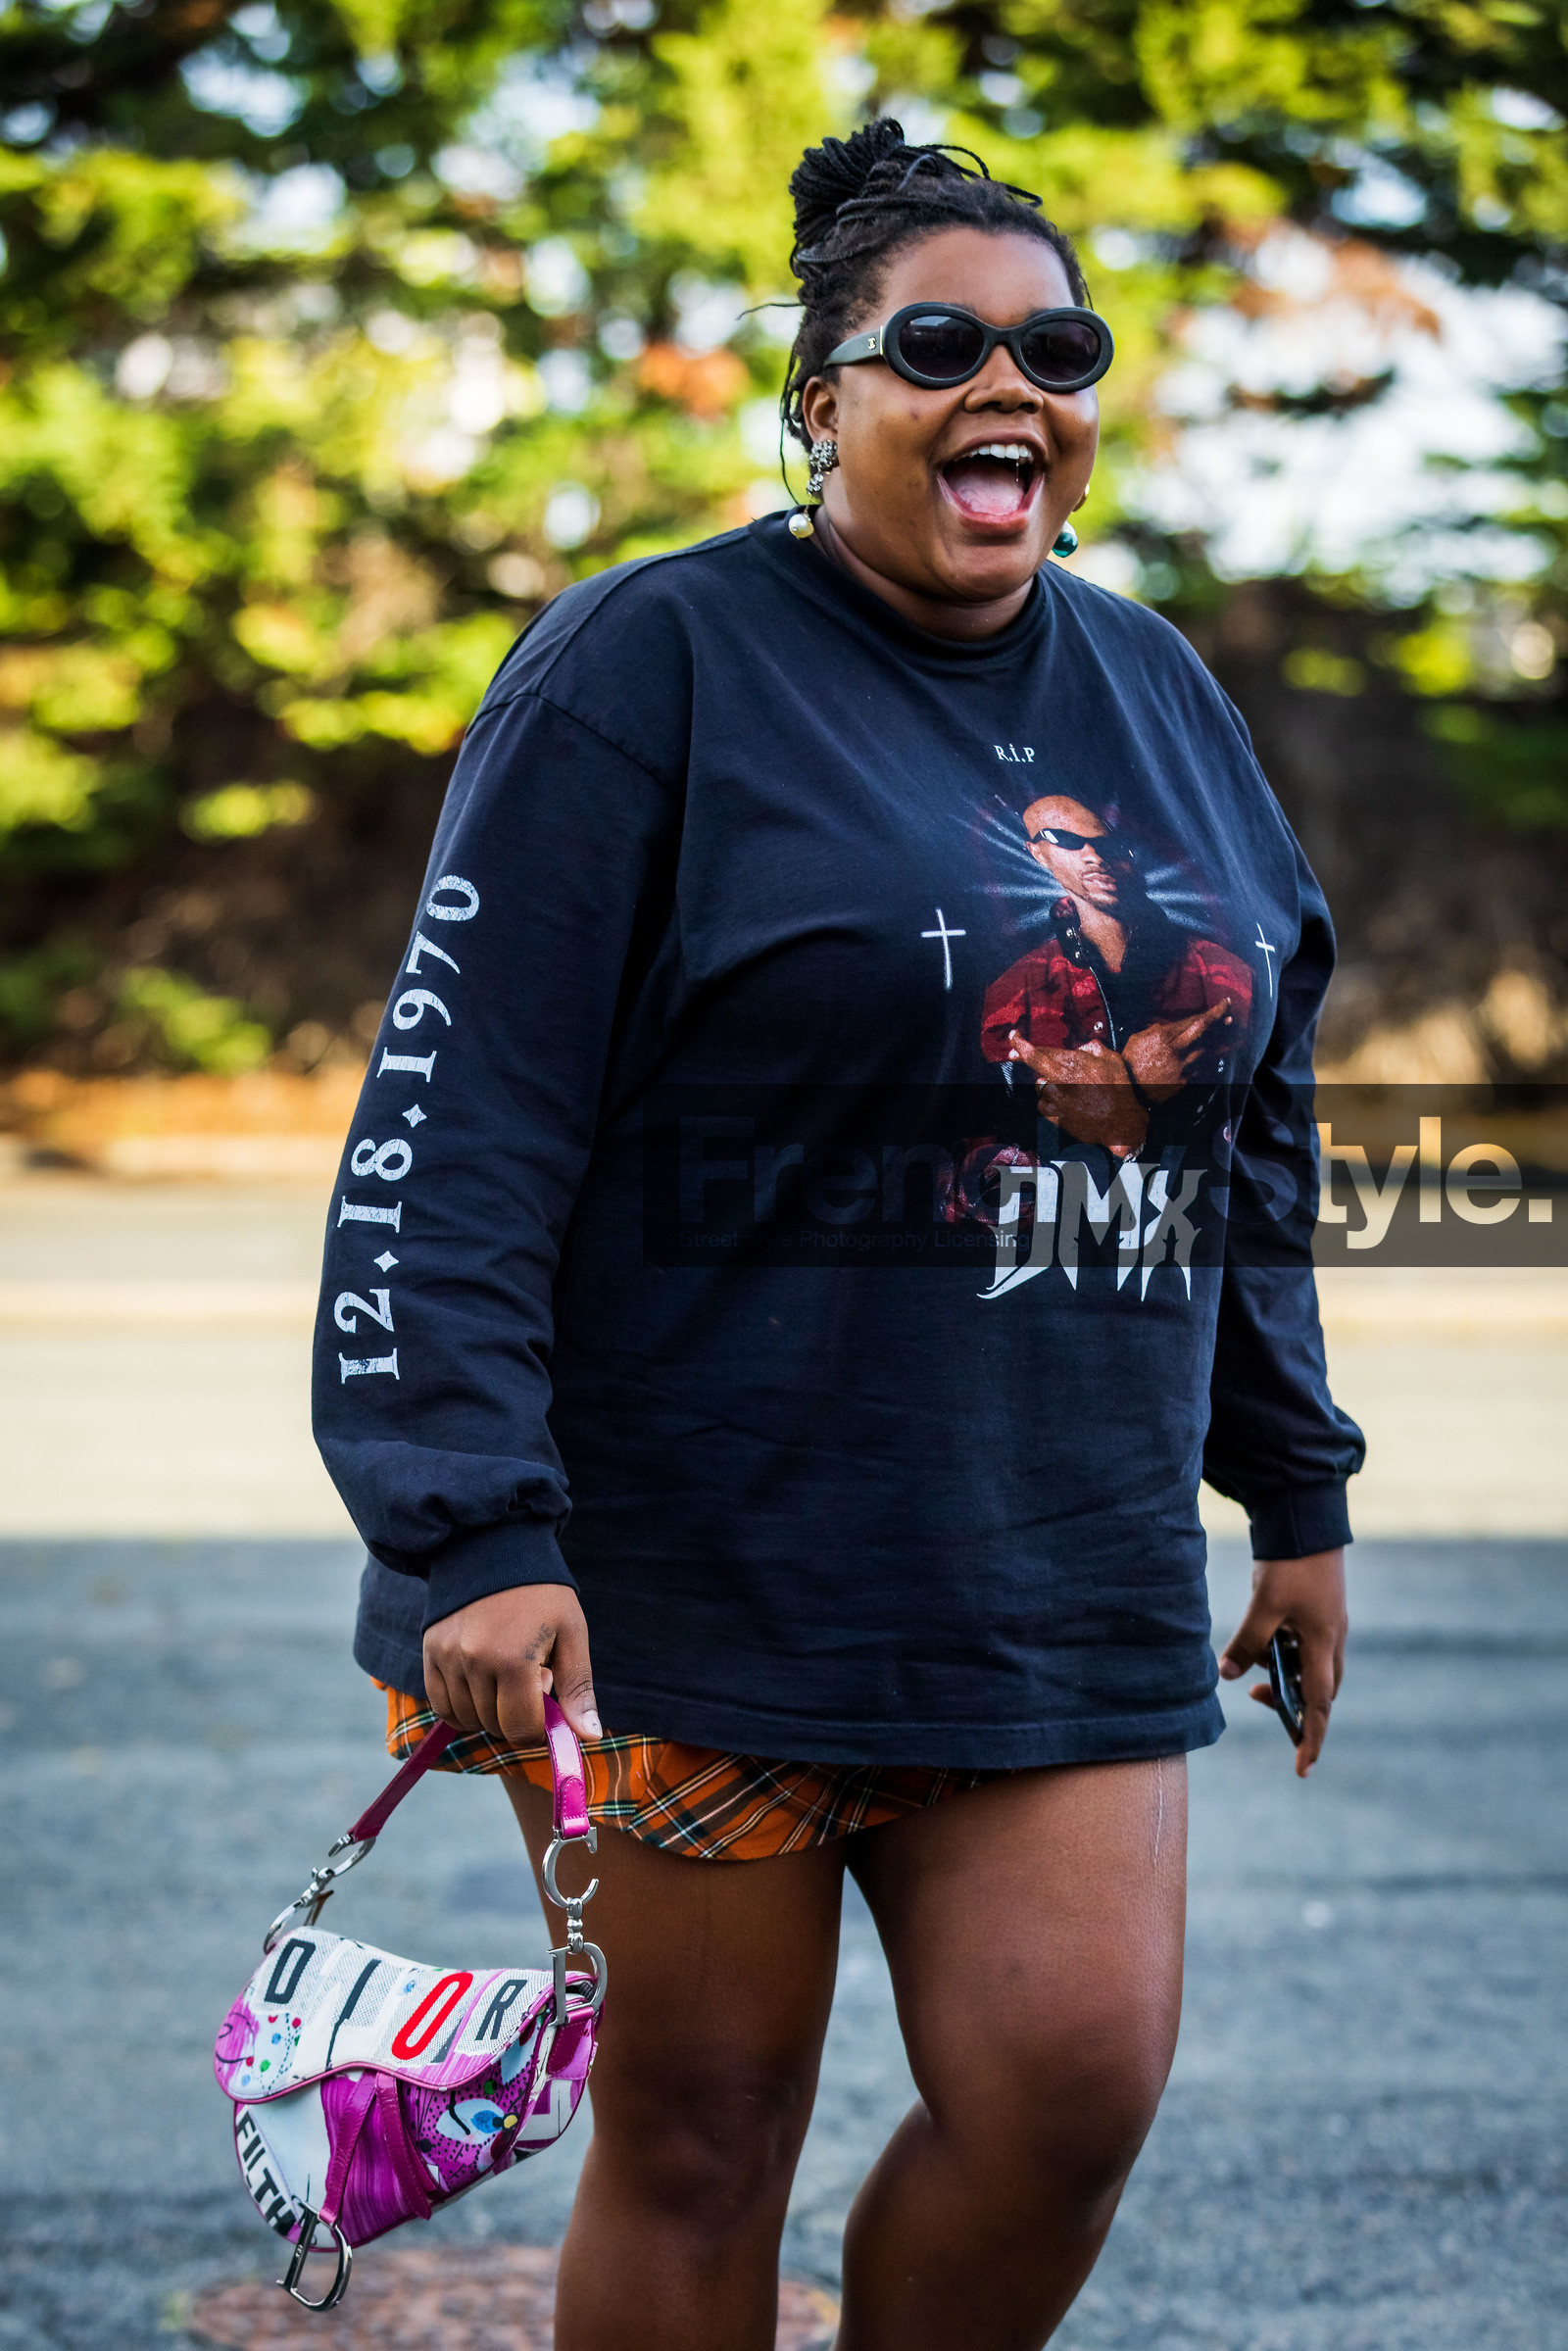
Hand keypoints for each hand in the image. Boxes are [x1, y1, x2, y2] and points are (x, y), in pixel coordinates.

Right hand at [423, 1583, 600, 1748]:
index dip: (538, 1730)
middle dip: (516, 1717)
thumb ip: (578, 1687)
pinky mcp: (430, 1653)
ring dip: (489, 1713)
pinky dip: (461, 1708)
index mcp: (513, 1660)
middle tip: (529, 1683)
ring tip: (504, 1678)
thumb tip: (590, 1737)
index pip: (520, 1728)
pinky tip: (480, 1687)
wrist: (493, 1547)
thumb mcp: (571, 1632)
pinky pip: (441, 1705)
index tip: (547, 1711)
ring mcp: (447, 1658)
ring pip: (467, 1719)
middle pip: (494, 1726)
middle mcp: (474, 1662)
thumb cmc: (541, 1593)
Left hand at [1007, 1031, 1146, 1157]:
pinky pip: (1044, 1104)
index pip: (1040, 1051)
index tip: (1014, 1037)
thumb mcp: (1113, 1060)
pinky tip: (1067, 1103)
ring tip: (1067, 1088)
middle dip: (1020, 1055)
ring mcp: (1056, 1099)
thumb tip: (1083, 1047)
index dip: (1022, 1044)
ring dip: (1047, 1082)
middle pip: (1033, 1065)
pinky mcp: (1055, 1116)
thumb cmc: (1120, 1091)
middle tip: (1014, 1054)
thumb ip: (1094, 1048)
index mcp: (1074, 1063)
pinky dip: (1051, 1101)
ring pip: (1040, 1085)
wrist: (1120, 1124)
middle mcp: (1060, 1080)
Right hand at [1121, 997, 1232, 1099]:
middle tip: (1231, 1016)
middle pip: (1205, 1031)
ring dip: (1221, 1043)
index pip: (1194, 1020)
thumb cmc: (1129, 1062)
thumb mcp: (1138, 1039)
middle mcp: (1175, 1049)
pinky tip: (1216, 1056)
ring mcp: (1182, 1066)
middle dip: (1221, 1021)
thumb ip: (1157, 1030)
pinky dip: (1210, 1060)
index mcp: (1163, 1036)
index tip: (1225, 1005)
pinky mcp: (1184, 1081)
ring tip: (1232, 1037)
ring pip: (1209, 1051)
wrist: (1126, 1090)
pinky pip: (1202, 1068)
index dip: (1214, 1012)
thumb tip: (1173, 1027)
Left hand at [1217, 1548, 1345, 1778]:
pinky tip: (1262, 1644)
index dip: (1310, 1739)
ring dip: (1285, 1678)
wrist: (1307, 1520)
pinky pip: (1305, 1648)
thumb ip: (1247, 1643)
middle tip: (1257, 1700)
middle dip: (1293, 1707)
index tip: (1301, 1770)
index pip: (1319, 1705)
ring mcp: (1328, 1626)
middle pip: (1318, 1691)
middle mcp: (1332, 1640)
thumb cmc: (1289, 1563)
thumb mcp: (1263, 1605)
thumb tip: (1226, 1674)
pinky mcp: (1319, 1612)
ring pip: (1310, 1669)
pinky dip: (1284, 1656)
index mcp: (1323, 1643)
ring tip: (1253, 1672)